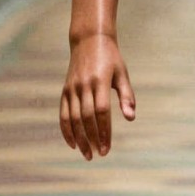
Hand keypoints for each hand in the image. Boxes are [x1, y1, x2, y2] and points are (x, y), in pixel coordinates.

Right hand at [60, 34, 136, 158]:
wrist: (89, 40)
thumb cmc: (111, 59)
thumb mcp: (122, 74)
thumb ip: (127, 96)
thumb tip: (131, 117)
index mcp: (100, 81)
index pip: (101, 112)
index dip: (104, 131)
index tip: (107, 148)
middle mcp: (83, 85)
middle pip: (86, 117)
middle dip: (92, 138)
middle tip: (99, 155)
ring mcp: (72, 88)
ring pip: (72, 118)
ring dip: (79, 138)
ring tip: (87, 154)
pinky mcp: (65, 90)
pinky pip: (63, 113)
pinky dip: (66, 130)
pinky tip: (72, 144)